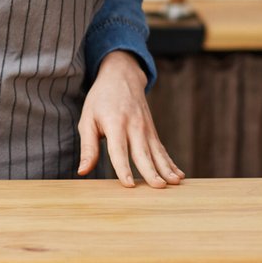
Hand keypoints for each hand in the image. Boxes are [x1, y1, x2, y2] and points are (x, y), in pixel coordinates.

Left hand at [77, 51, 183, 187]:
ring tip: (175, 183)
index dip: (123, 168)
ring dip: (166, 168)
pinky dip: (170, 163)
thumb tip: (82, 171)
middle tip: (159, 187)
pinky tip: (179, 175)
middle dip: (151, 171)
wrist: (122, 75)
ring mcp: (146, 128)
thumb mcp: (87, 119)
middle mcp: (133, 125)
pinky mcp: (152, 131)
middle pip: (142, 152)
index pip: (118, 149)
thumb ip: (87, 147)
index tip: (129, 185)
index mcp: (114, 123)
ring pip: (157, 152)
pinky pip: (162, 149)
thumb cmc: (100, 100)